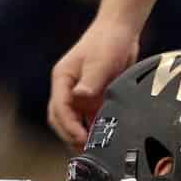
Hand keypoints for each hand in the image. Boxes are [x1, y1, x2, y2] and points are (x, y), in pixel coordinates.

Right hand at [48, 17, 139, 145]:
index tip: (81, 138)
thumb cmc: (108, 41)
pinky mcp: (94, 99)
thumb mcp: (101, 61)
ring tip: (96, 149)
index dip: (68, 126)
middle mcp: (68, 89)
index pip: (58, 108)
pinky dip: (95, 130)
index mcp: (62, 79)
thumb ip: (91, 81)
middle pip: (61, 119)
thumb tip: (80, 97)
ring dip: (82, 136)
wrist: (122, 31)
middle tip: (87, 149)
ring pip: (75, 122)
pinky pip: (90, 119)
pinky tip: (105, 139)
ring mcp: (80, 95)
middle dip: (71, 135)